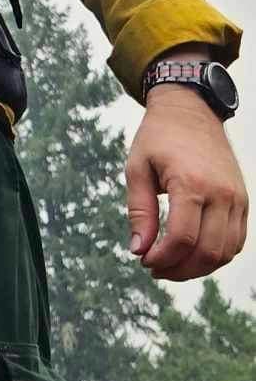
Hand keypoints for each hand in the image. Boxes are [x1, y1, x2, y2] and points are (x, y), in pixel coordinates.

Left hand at [126, 88, 248, 279]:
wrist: (191, 111)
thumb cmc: (158, 138)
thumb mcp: (137, 169)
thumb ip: (139, 212)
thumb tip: (138, 251)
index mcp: (191, 183)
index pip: (182, 238)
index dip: (162, 258)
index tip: (144, 261)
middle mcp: (221, 193)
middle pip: (207, 251)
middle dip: (178, 269)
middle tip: (155, 268)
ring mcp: (237, 198)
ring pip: (226, 252)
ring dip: (198, 268)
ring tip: (171, 264)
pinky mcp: (243, 201)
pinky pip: (236, 241)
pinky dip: (216, 255)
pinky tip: (192, 254)